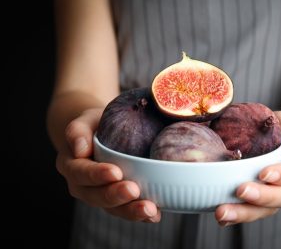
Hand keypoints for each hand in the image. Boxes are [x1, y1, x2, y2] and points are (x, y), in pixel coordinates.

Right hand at [56, 108, 160, 222]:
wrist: (102, 134)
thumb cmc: (95, 125)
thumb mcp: (85, 120)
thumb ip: (77, 130)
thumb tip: (80, 149)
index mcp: (71, 164)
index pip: (80, 172)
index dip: (96, 175)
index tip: (115, 172)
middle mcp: (82, 185)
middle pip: (95, 195)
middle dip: (115, 195)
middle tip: (134, 190)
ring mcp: (99, 195)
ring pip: (112, 208)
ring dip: (130, 211)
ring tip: (150, 209)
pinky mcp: (116, 201)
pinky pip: (126, 210)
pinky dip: (141, 215)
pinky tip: (155, 215)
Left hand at [215, 111, 280, 225]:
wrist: (280, 144)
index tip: (264, 174)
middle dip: (262, 197)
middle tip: (240, 191)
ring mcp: (280, 197)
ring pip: (267, 210)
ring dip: (245, 213)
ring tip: (223, 212)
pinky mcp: (263, 204)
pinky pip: (252, 213)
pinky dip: (236, 218)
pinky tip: (222, 219)